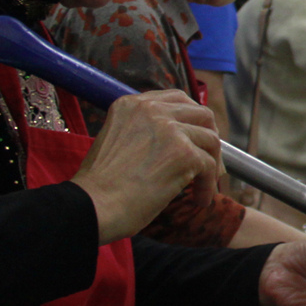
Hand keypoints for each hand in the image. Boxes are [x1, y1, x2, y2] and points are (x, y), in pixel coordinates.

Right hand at [75, 90, 222, 243]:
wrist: (93, 206)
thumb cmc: (102, 185)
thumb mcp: (119, 140)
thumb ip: (147, 131)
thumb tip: (184, 138)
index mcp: (132, 104)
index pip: (177, 99)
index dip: (192, 120)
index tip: (195, 138)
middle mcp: (151, 109)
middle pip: (201, 114)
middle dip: (209, 137)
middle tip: (209, 160)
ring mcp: (170, 129)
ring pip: (210, 140)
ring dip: (212, 165)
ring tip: (203, 186)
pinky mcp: (184, 153)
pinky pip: (210, 166)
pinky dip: (208, 186)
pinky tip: (200, 200)